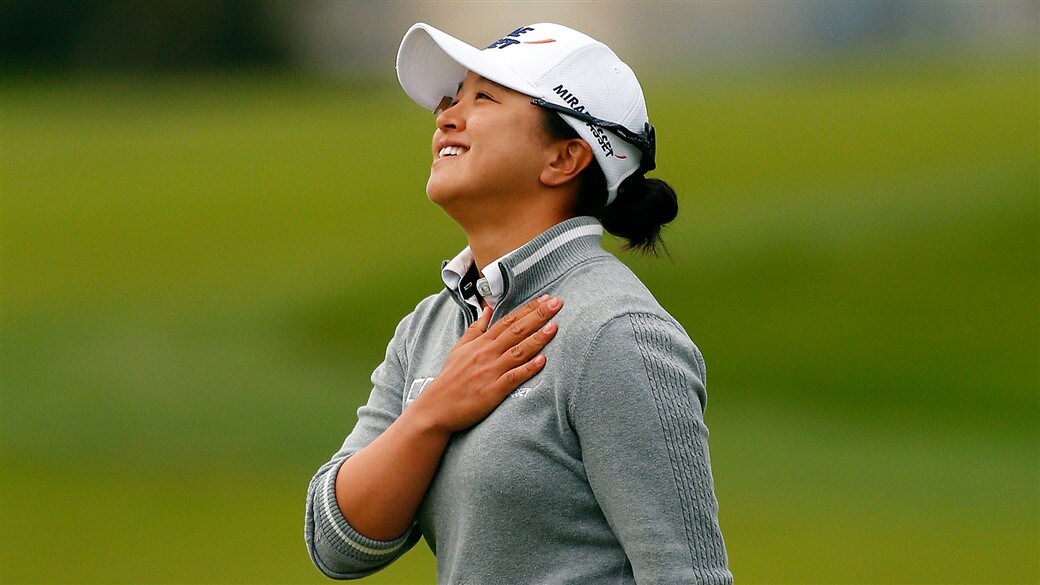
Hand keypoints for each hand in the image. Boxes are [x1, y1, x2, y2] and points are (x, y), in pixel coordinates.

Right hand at [411, 294, 562, 433]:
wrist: (436, 408)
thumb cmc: (450, 379)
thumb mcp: (459, 348)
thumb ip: (476, 328)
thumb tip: (488, 309)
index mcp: (481, 343)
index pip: (508, 320)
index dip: (528, 309)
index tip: (546, 298)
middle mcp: (487, 354)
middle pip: (516, 331)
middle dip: (538, 316)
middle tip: (557, 303)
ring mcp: (490, 372)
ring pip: (518, 351)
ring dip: (537, 339)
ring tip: (554, 327)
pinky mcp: (493, 391)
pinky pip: (513, 378)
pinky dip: (527, 369)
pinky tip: (542, 361)